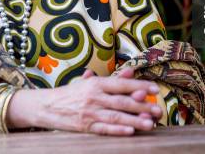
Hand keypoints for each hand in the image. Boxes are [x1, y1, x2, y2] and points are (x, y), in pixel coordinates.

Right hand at [34, 69, 161, 135]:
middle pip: (121, 101)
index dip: (139, 86)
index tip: (155, 89)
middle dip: (142, 106)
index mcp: (96, 84)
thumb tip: (131, 72)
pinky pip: (104, 129)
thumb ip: (112, 79)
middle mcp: (94, 97)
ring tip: (150, 124)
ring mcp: (89, 113)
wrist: (45, 106)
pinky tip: (130, 131)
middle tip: (158, 110)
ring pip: (116, 117)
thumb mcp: (90, 82)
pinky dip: (117, 130)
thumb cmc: (72, 93)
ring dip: (134, 120)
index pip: (121, 84)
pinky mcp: (85, 127)